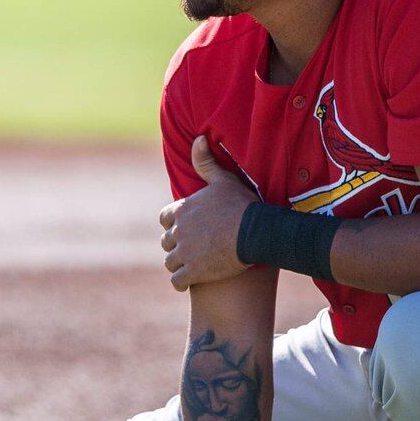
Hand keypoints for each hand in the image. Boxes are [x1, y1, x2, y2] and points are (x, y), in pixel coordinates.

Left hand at [159, 136, 255, 291]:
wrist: (255, 233)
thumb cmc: (242, 205)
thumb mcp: (224, 180)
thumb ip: (206, 163)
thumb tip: (198, 139)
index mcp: (182, 210)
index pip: (164, 218)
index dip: (174, 224)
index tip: (187, 229)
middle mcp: (178, 231)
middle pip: (166, 241)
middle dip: (177, 245)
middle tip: (193, 249)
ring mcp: (184, 252)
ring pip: (170, 262)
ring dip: (179, 264)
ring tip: (193, 265)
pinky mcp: (192, 272)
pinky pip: (177, 281)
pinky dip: (182, 281)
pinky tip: (192, 280)